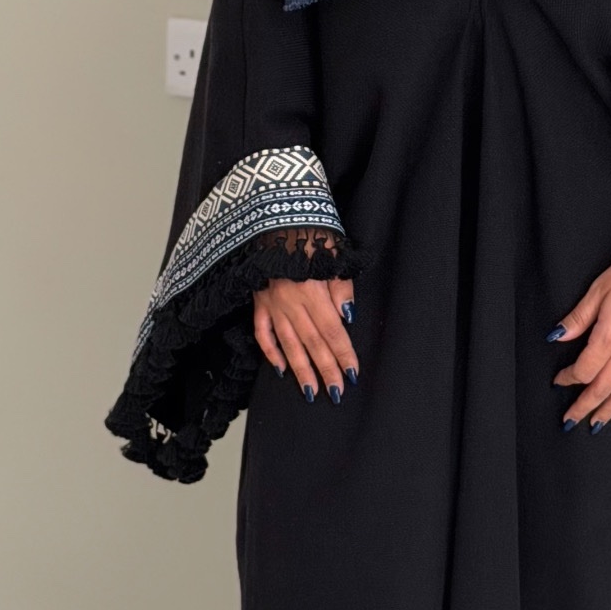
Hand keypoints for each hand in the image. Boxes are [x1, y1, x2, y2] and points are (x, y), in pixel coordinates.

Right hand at [252, 234, 358, 402]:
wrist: (272, 216)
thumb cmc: (308, 232)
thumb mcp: (334, 254)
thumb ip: (342, 287)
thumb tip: (348, 317)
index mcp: (314, 292)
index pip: (332, 331)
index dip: (343, 354)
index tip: (352, 374)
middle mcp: (292, 303)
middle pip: (312, 343)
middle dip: (325, 370)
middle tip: (336, 393)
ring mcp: (273, 304)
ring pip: (288, 344)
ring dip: (301, 370)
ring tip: (311, 391)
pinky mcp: (258, 301)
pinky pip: (263, 332)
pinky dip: (271, 352)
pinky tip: (280, 370)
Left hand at [549, 208, 610, 430]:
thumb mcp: (599, 289)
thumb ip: (578, 318)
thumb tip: (558, 336)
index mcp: (609, 337)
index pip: (583, 370)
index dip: (568, 378)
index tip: (558, 381)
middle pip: (602, 389)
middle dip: (583, 407)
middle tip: (570, 421)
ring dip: (609, 410)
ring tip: (597, 423)